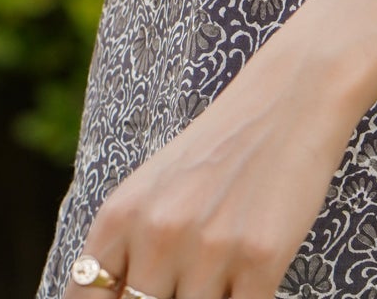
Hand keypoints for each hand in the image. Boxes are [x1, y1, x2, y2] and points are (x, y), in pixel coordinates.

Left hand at [64, 32, 359, 298]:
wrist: (292, 97)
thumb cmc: (220, 149)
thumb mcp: (155, 189)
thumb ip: (127, 249)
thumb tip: (118, 298)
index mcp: (121, 215)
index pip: (85, 298)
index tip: (136, 293)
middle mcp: (159, 233)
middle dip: (166, 297)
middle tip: (186, 276)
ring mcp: (210, 248)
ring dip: (209, 298)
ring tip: (222, 269)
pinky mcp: (261, 258)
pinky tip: (249, 278)